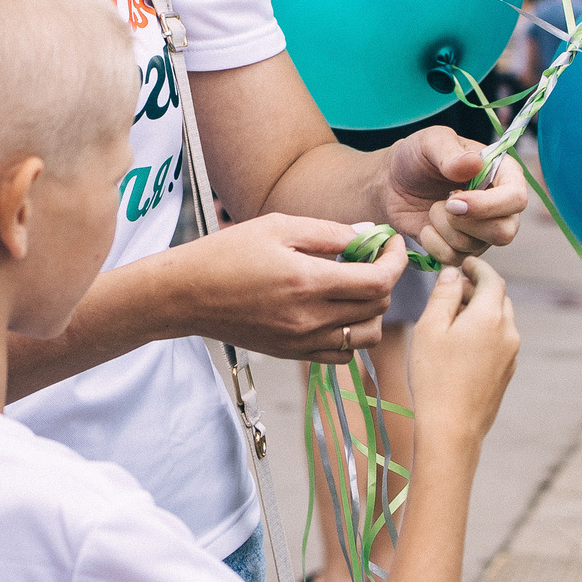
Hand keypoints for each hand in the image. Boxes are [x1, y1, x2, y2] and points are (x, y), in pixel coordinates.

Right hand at [166, 212, 406, 362]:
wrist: (186, 295)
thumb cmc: (227, 253)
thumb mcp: (277, 227)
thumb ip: (329, 233)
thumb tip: (368, 235)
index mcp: (307, 282)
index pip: (378, 281)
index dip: (395, 260)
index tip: (391, 243)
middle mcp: (309, 319)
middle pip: (378, 308)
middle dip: (385, 278)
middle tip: (372, 257)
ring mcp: (302, 341)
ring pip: (367, 336)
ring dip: (372, 309)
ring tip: (355, 285)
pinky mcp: (293, 354)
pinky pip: (342, 353)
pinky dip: (352, 333)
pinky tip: (337, 310)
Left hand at [384, 128, 525, 264]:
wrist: (392, 181)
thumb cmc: (417, 156)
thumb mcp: (430, 142)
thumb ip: (451, 153)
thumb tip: (474, 163)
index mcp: (503, 174)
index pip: (516, 198)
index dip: (488, 205)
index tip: (453, 200)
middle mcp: (500, 205)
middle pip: (505, 231)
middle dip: (467, 222)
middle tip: (442, 205)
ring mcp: (483, 230)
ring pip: (476, 246)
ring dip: (444, 228)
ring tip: (433, 208)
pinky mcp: (462, 248)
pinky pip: (455, 258)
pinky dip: (434, 244)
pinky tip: (426, 226)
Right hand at [405, 258, 517, 446]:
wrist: (452, 428)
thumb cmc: (435, 376)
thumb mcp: (431, 328)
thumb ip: (444, 294)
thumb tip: (453, 273)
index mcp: (490, 315)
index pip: (492, 278)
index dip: (477, 267)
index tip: (463, 264)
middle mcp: (508, 332)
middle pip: (499, 298)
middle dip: (478, 289)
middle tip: (451, 291)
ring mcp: (511, 355)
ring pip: (500, 321)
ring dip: (481, 312)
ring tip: (452, 321)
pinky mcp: (507, 373)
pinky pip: (499, 342)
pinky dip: (485, 333)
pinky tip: (460, 347)